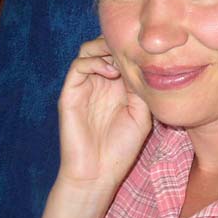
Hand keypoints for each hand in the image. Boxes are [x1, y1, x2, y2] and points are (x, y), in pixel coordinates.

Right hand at [57, 37, 151, 190]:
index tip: (148, 52)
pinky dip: (94, 61)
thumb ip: (140, 88)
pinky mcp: (70, 94)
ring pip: (88, 50)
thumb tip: (141, 63)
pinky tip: (110, 72)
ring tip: (121, 60)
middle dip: (118, 43)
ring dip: (105, 48)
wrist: (98, 173)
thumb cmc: (121, 148)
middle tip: (133, 50)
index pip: (121, 55)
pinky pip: (78, 66)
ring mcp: (84, 87)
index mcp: (117, 86)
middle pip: (104, 46)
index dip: (132, 49)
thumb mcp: (141, 114)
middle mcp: (99, 83)